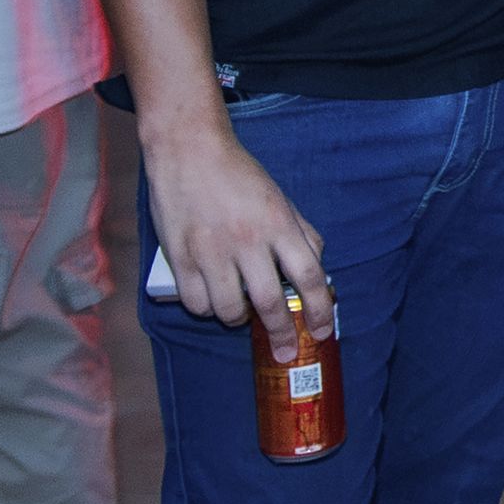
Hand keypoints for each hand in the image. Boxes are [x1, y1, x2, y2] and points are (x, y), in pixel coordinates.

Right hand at [144, 117, 332, 330]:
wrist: (190, 152)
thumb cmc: (239, 175)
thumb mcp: (280, 199)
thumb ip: (301, 233)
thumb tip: (316, 267)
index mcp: (279, 224)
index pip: (310, 275)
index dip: (320, 308)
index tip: (324, 330)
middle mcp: (247, 241)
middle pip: (270, 301)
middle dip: (282, 333)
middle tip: (285, 351)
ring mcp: (211, 252)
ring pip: (228, 310)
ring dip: (239, 320)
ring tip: (241, 312)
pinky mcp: (179, 258)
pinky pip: (196, 302)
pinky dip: (207, 308)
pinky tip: (212, 299)